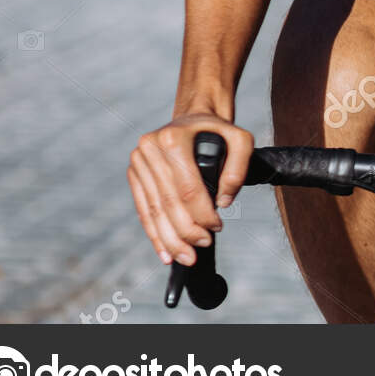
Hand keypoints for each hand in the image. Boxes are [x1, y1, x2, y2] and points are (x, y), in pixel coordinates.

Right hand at [128, 113, 253, 266]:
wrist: (193, 117)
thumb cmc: (217, 131)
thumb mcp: (240, 139)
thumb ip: (239, 169)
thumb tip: (224, 201)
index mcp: (173, 139)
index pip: (188, 188)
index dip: (202, 213)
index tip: (217, 227)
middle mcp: (150, 149)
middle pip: (169, 202)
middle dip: (186, 231)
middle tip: (203, 246)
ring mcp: (138, 162)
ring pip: (154, 210)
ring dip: (169, 239)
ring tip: (185, 257)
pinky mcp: (134, 174)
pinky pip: (144, 209)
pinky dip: (154, 233)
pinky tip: (165, 252)